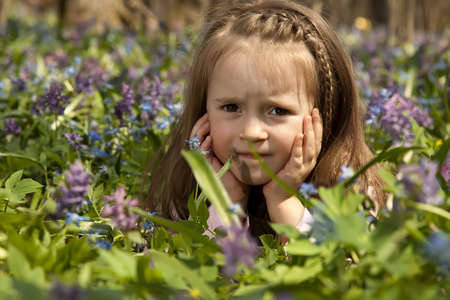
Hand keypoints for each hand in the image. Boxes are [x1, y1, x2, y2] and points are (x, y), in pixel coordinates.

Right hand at [190, 114, 248, 209]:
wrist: (239, 193)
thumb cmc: (241, 174)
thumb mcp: (237, 153)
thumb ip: (235, 142)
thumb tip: (239, 128)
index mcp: (210, 150)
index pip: (202, 132)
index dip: (205, 122)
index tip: (211, 114)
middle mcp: (204, 155)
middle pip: (195, 134)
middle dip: (201, 123)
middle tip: (208, 114)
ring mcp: (203, 161)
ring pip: (194, 142)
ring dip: (200, 130)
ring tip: (208, 121)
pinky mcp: (204, 168)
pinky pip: (199, 153)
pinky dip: (203, 144)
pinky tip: (210, 138)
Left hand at [263, 108, 321, 224]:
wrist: (278, 196)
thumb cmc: (282, 176)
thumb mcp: (290, 159)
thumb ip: (292, 147)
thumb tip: (290, 131)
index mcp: (309, 158)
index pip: (316, 139)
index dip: (317, 125)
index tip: (315, 111)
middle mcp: (309, 162)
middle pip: (316, 141)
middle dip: (316, 125)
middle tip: (314, 110)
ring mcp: (303, 168)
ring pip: (309, 147)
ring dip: (309, 132)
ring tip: (307, 119)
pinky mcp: (294, 173)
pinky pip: (298, 158)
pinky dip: (299, 147)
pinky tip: (298, 136)